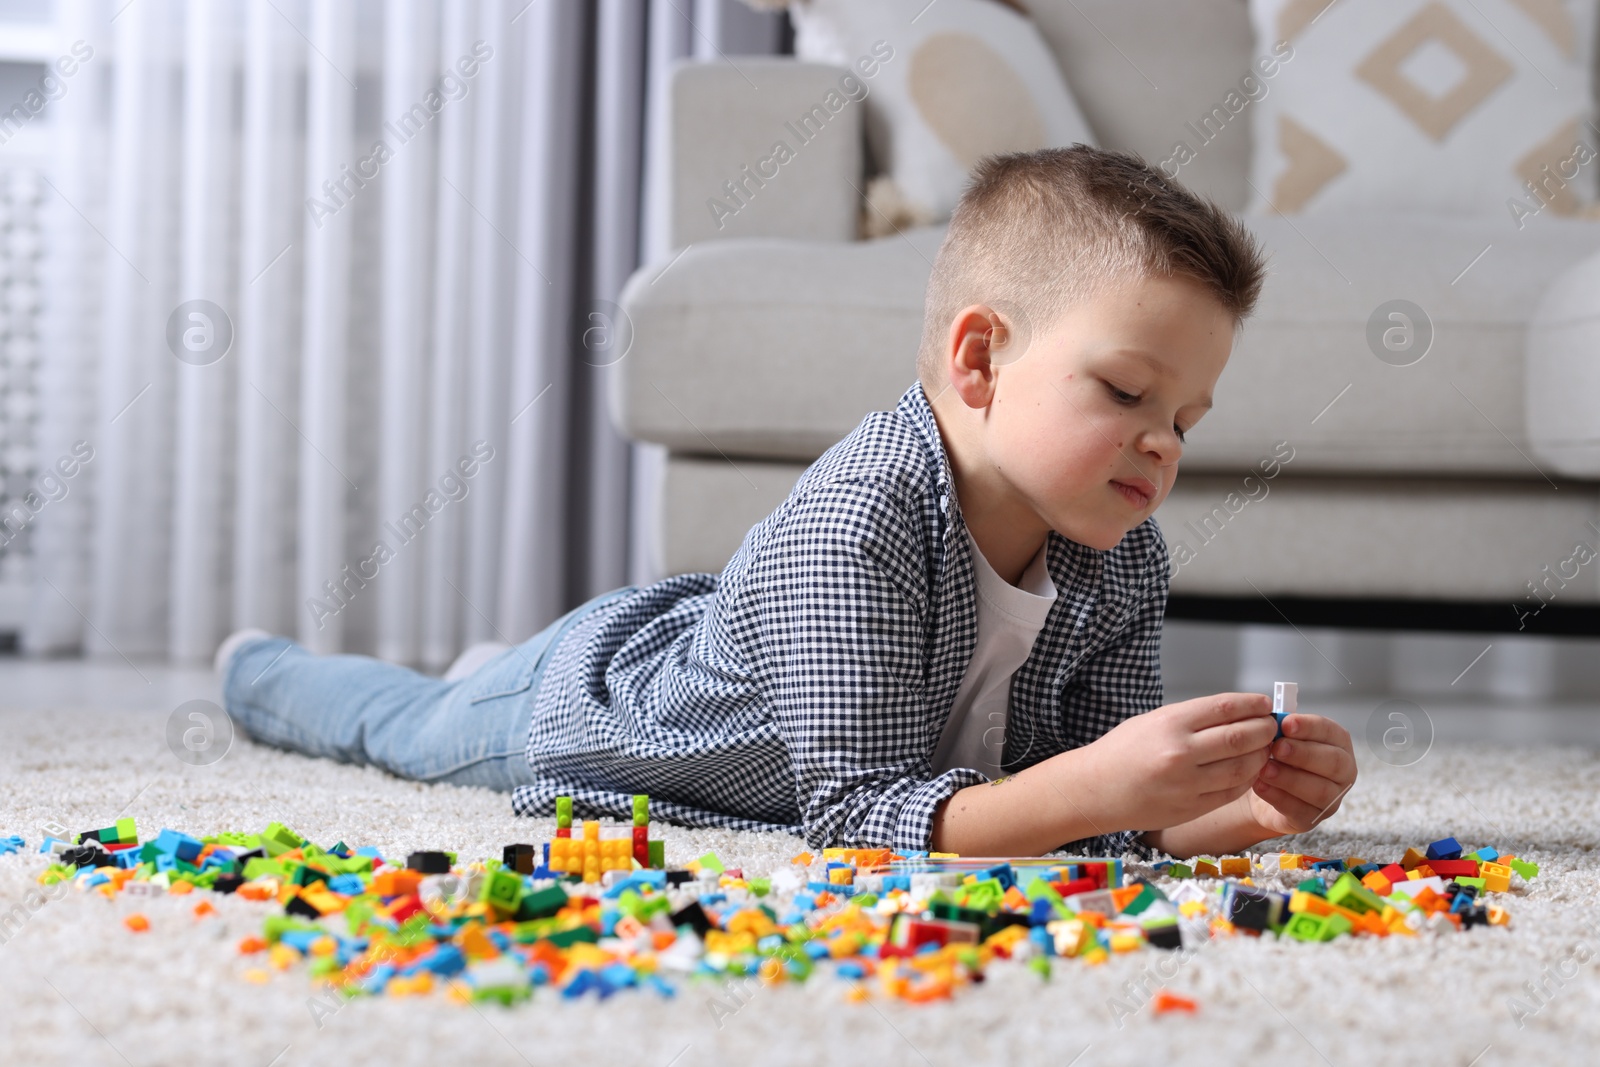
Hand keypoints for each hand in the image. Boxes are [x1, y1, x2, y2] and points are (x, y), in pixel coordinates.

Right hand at [1082, 692, 1276, 830]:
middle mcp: (1179, 752)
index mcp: (1169, 723)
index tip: (1263, 704)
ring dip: (1261, 756)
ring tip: (1264, 749)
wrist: (1095, 789)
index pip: (1225, 708)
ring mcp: (1186, 783)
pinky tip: (1250, 770)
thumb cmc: (1123, 751)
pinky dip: (1247, 779)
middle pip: (1240, 737)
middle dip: (1263, 730)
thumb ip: (1193, 718)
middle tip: (1271, 726)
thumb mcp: (1153, 720)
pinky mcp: (1190, 807)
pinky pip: (1231, 791)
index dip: (1251, 705)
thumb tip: (1237, 712)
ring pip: (1242, 767)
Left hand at [1245, 713, 1355, 835]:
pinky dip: (1278, 797)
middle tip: (1277, 747)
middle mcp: (1343, 772)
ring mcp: (1331, 799)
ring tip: (1265, 769)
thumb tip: (1273, 719)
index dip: (1310, 727)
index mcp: (1338, 744)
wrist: (1264, 789)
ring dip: (1290, 778)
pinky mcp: (1311, 820)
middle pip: (1333, 762)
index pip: (1331, 732)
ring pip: (1320, 790)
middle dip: (1303, 753)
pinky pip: (1300, 810)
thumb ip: (1282, 728)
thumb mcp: (1281, 737)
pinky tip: (1260, 786)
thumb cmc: (1278, 756)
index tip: (1286, 723)